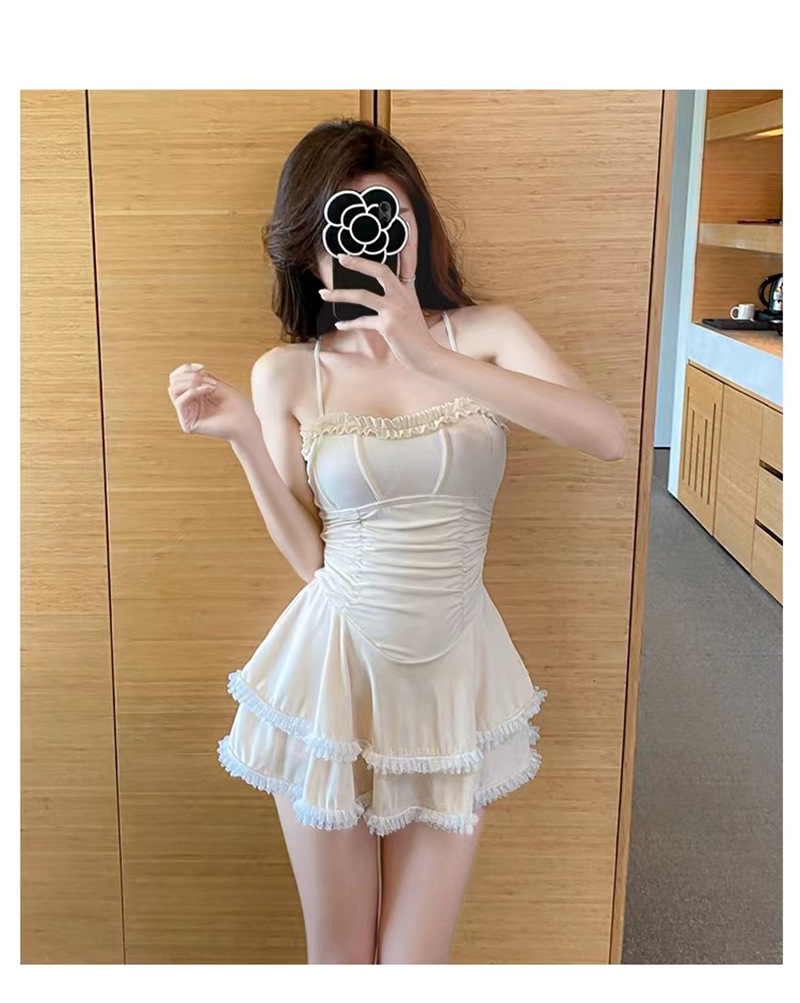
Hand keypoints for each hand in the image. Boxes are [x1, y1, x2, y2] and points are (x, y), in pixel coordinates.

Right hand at [167, 363, 258, 440]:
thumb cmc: (237, 403)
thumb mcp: (215, 383)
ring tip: (207, 385)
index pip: (178, 378)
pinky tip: (208, 390)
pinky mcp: (188, 424)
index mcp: (195, 395)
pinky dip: (192, 392)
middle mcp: (189, 405)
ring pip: (173, 390)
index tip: (202, 366)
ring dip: (189, 382)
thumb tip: (184, 373)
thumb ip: (198, 377)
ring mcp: (188, 415)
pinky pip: (180, 401)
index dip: (186, 368)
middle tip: (205, 378)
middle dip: (188, 375)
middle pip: (173, 382)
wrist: (246, 420)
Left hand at [318, 254, 442, 369]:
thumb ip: (395, 301)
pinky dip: (349, 323)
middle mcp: (402, 296)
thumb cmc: (415, 337)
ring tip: (324, 294)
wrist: (427, 355)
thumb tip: (369, 297)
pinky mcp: (388, 325)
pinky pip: (362, 321)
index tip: (402, 224)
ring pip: (362, 295)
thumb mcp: (410, 313)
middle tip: (342, 257)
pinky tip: (339, 324)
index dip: (404, 245)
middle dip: (359, 262)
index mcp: (408, 291)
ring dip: (340, 294)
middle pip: (380, 270)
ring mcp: (395, 309)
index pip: (407, 262)